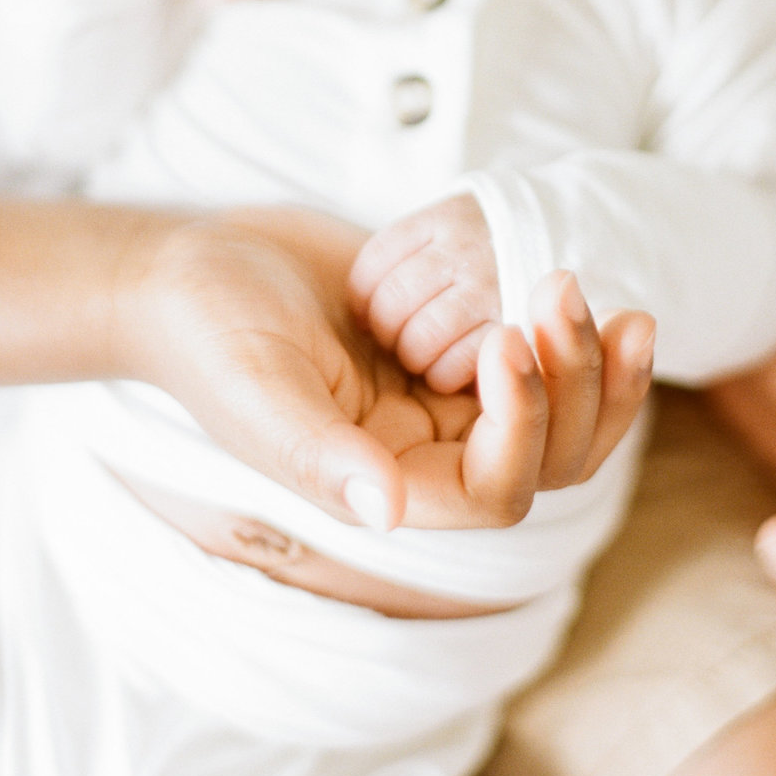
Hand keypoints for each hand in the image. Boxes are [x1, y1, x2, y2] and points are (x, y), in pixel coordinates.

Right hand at [117, 207, 654, 530]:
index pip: (493, 489)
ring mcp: (441, 395)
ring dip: (584, 355)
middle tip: (566, 290)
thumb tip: (388, 511)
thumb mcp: (253, 385)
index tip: (507, 338)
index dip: (522, 424)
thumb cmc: (207, 329)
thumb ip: (315, 452)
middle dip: (576, 382)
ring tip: (580, 282)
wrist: (192, 265)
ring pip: (553, 405)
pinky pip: (531, 347)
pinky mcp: (448, 340)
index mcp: (383, 482)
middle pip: (547, 454)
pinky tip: (568, 268)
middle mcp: (425, 451)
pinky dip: (559, 323)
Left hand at [347, 192, 501, 391]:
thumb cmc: (500, 247)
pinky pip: (453, 367)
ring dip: (416, 357)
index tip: (374, 311)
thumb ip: (412, 255)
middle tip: (404, 338)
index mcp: (446, 218)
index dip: (364, 297)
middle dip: (388, 330)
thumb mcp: (458, 225)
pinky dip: (445, 375)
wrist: (585, 234)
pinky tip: (456, 369)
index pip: (374, 264)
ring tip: (430, 355)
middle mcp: (467, 247)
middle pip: (390, 304)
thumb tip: (359, 311)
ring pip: (417, 341)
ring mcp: (491, 286)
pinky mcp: (513, 328)